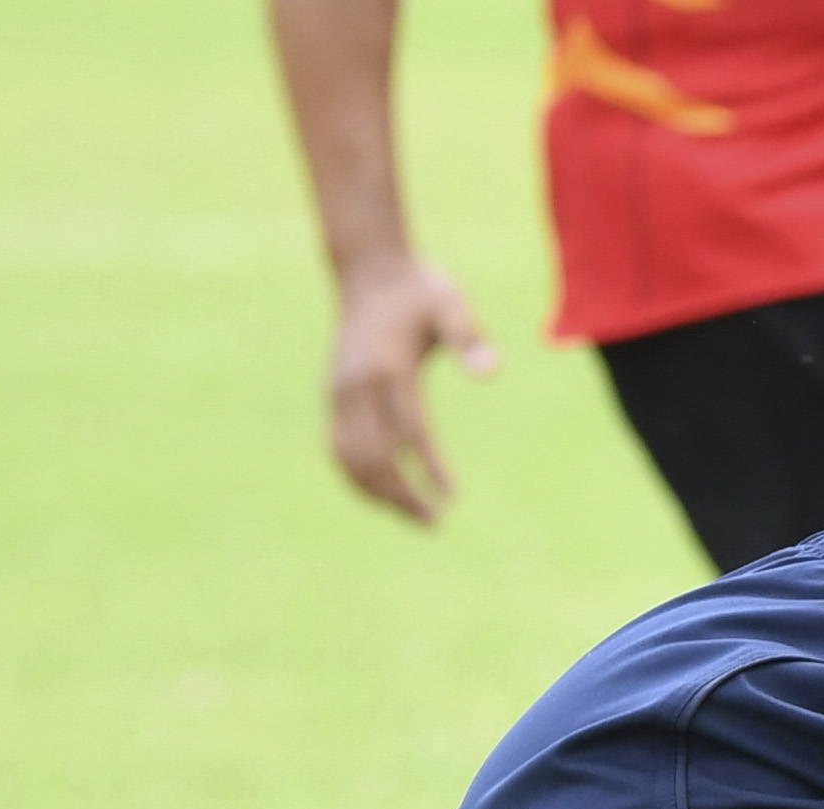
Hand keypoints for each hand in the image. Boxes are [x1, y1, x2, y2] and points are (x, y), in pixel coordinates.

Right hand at [326, 254, 496, 523]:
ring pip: (350, 458)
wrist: (369, 270)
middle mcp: (356, 384)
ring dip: (379, 495)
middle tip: (435, 523)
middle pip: (374, 454)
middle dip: (402, 494)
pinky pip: (339, 449)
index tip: (450, 498)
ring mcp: (338, 392)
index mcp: (388, 367)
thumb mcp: (451, 304)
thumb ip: (469, 337)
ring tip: (417, 518)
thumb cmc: (420, 290)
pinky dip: (359, 479)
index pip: (408, 429)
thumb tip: (491, 375)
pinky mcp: (333, 397)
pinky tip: (388, 499)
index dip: (427, 466)